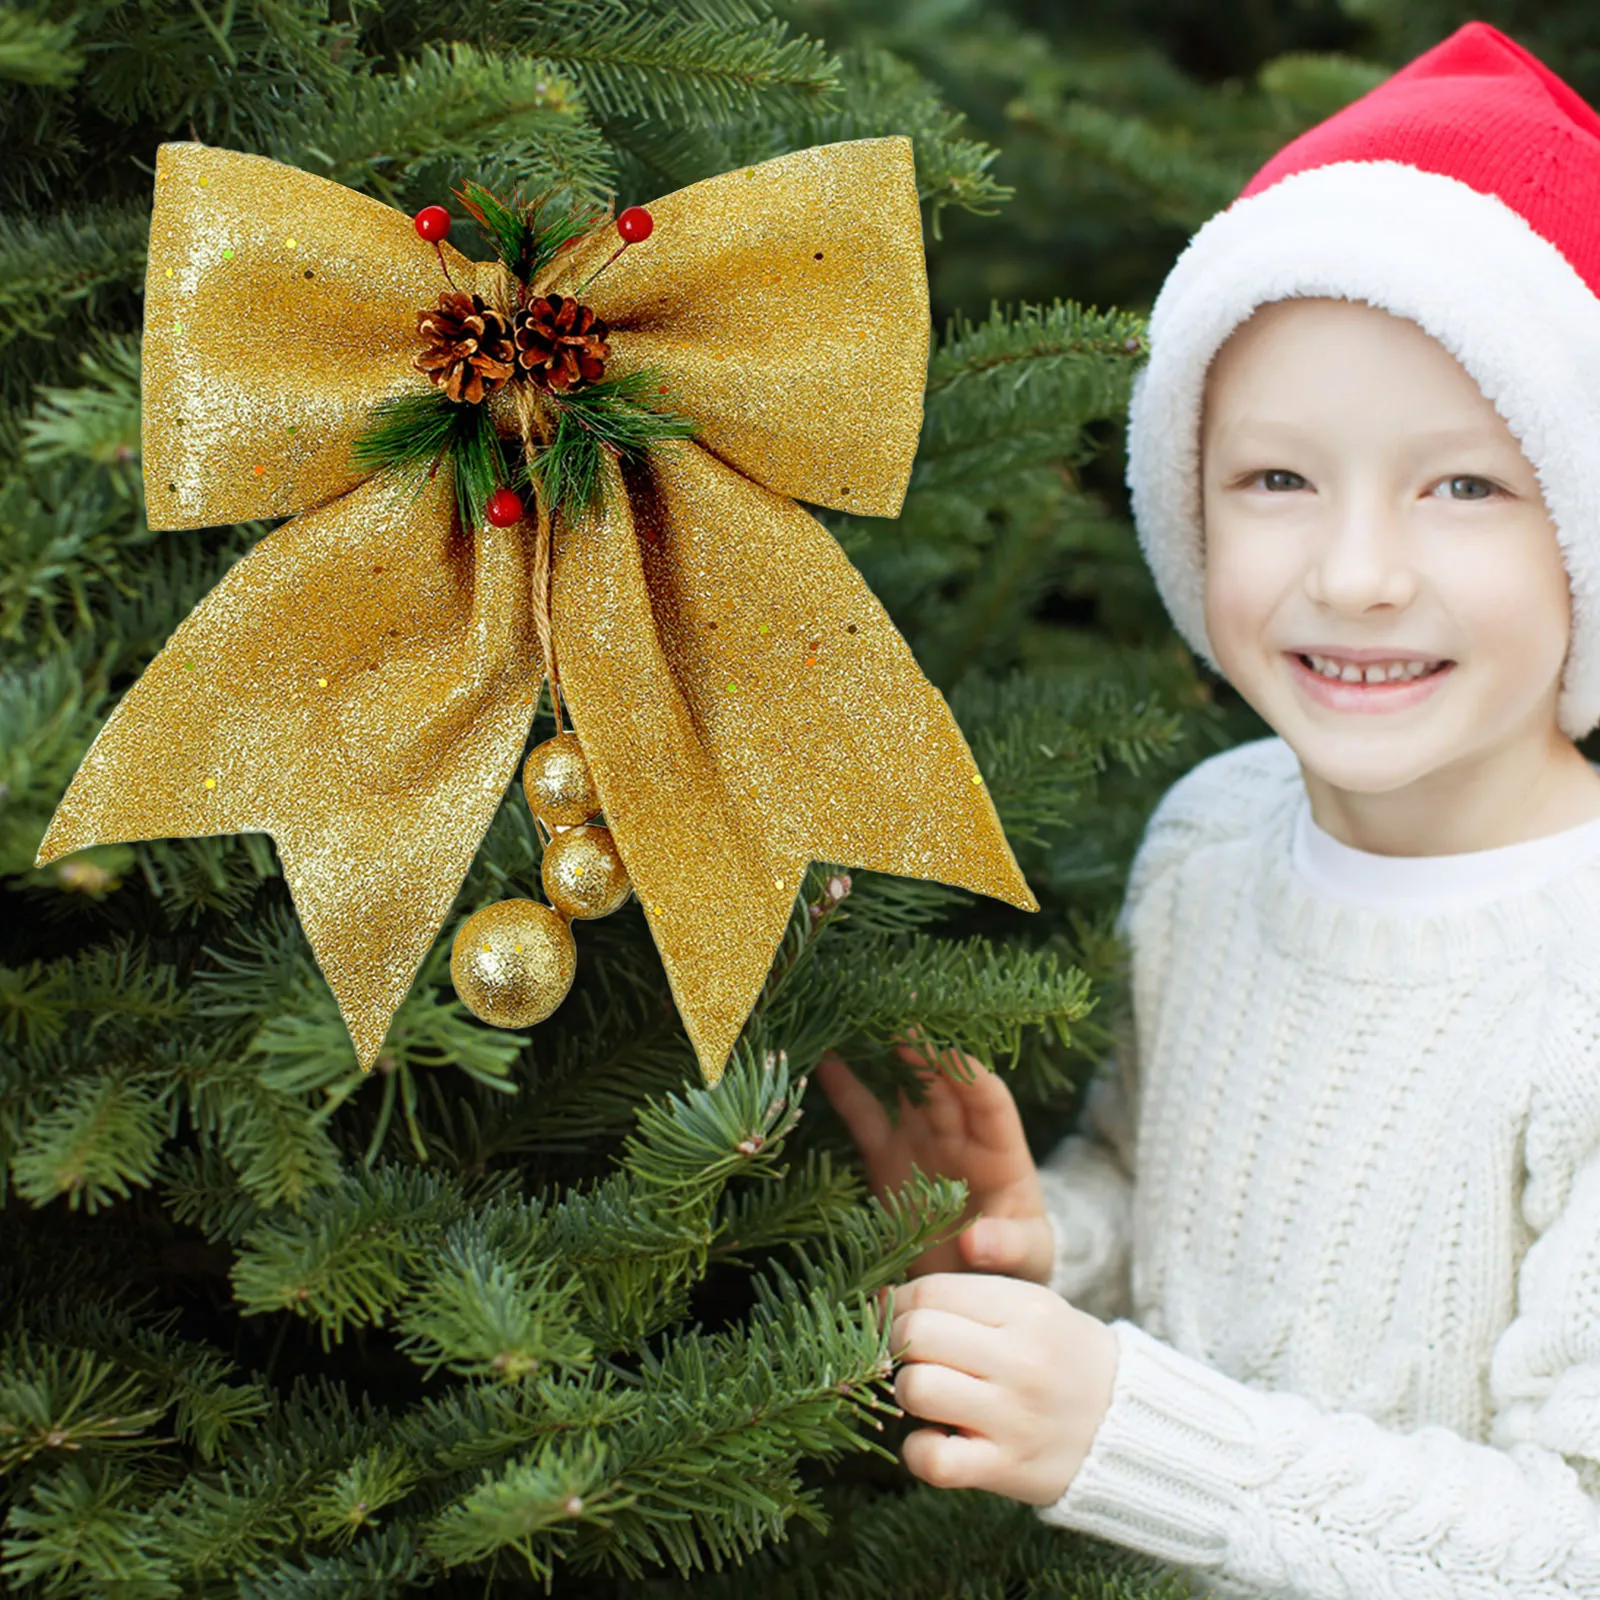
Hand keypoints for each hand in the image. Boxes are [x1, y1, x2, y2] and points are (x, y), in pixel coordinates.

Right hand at [815, 1035, 1054, 1280]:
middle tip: (899, 1016)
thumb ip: (1007, 1246)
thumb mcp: (1028, 1257)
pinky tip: (825, 1060)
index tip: (947, 1054)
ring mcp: (922, 1142)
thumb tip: (975, 1244)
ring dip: (886, 1055)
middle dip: (923, 1050)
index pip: (989, 1100)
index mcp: (1002, 1151)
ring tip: (863, 1019)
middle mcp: (960, 1136)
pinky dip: (847, 1090)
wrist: (981, 1286)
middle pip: (942, 1084)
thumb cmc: (1018, 1265)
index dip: (970, 1076)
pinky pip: (866, 1119)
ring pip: (904, 1089)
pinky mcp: (888, 1159)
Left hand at [883, 1272, 1118, 1505]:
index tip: (896, 1316)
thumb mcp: (1032, 1307)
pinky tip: (936, 1438)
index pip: (929, 1291)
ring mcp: (1012, 1416)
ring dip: (908, 1392)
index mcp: (1025, 1309)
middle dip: (898, 1343)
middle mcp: (1020, 1359)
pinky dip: (919, 1450)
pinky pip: (933, 1458)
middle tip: (912, 1355)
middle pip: (917, 1334)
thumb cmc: (1061, 1356)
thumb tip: (884, 1297)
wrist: (1127, 1425)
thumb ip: (967, 1296)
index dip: (897, 1303)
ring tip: (930, 1395)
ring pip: (917, 1389)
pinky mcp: (1005, 1467)